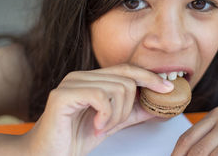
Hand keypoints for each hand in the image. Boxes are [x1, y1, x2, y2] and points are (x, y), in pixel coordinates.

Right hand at [21, 64, 173, 155]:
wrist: (49, 154)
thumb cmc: (76, 137)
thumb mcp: (113, 122)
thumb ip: (133, 111)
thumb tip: (158, 104)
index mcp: (92, 78)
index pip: (127, 69)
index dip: (149, 77)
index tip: (168, 89)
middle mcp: (81, 75)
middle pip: (125, 80)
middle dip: (128, 107)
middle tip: (114, 124)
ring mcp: (71, 82)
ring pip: (116, 88)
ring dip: (117, 114)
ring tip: (103, 126)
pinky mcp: (63, 94)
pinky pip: (100, 96)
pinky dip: (106, 115)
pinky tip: (97, 126)